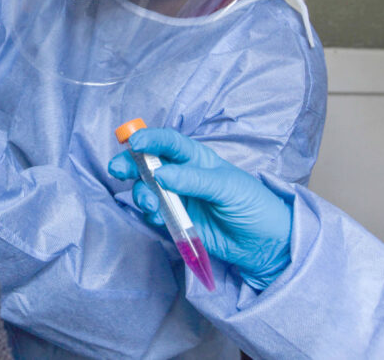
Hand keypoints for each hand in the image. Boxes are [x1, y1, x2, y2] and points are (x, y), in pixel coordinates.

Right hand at [108, 127, 292, 289]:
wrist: (266, 245)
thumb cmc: (253, 205)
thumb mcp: (228, 187)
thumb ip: (194, 180)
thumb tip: (160, 174)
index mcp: (197, 158)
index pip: (169, 142)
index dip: (150, 138)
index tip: (133, 141)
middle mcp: (182, 175)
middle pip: (148, 164)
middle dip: (130, 164)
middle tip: (118, 169)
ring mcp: (177, 199)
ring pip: (146, 189)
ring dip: (141, 193)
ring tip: (149, 204)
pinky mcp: (176, 222)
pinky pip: (154, 214)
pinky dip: (149, 214)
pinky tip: (158, 218)